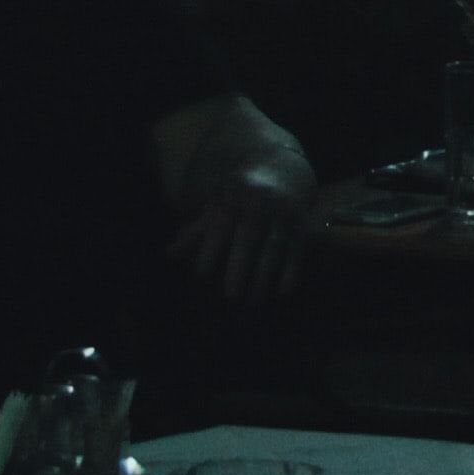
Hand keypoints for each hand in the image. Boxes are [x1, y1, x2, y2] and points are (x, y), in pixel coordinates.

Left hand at [163, 164, 308, 303]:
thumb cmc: (238, 198)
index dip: (212, 248)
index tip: (201, 275)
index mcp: (236, 193)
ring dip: (265, 275)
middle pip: (250, 236)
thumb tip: (169, 255)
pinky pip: (298, 249)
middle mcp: (263, 200)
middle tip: (230, 296)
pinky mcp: (304, 224)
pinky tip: (282, 292)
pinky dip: (292, 271)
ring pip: (276, 245)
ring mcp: (287, 211)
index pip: (222, 222)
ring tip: (253, 301)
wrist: (281, 173)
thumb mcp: (216, 207)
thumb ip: (195, 232)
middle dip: (240, 266)